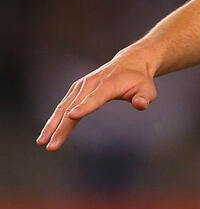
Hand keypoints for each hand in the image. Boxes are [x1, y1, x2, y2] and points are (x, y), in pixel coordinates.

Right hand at [37, 52, 157, 150]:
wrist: (131, 63)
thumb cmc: (140, 80)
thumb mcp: (148, 89)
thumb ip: (145, 98)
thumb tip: (140, 105)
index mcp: (108, 85)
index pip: (95, 98)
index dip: (85, 107)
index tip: (73, 116)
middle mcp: (90, 84)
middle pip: (73, 107)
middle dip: (61, 127)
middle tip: (51, 145)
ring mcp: (80, 87)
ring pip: (63, 108)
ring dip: (52, 126)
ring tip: (42, 142)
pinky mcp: (76, 90)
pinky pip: (63, 106)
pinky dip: (54, 120)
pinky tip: (47, 134)